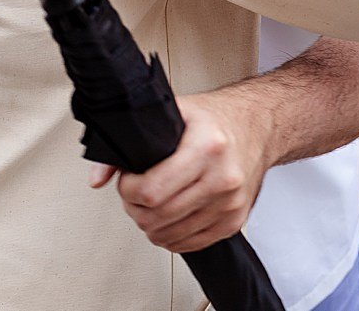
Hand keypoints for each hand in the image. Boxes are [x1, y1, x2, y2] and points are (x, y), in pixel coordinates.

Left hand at [93, 90, 278, 253]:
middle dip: (135, 208)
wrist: (260, 125)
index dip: (128, 190)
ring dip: (151, 224)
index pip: (151, 192)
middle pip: (157, 217)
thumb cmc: (216, 119)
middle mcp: (222, 178)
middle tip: (136, 192)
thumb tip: (98, 177)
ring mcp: (230, 203)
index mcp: (207, 147)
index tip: (129, 179)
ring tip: (154, 201)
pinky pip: (190, 245)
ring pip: (170, 236)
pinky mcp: (235, 221)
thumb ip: (130, 143)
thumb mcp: (173, 114)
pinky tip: (170, 215)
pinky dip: (171, 236)